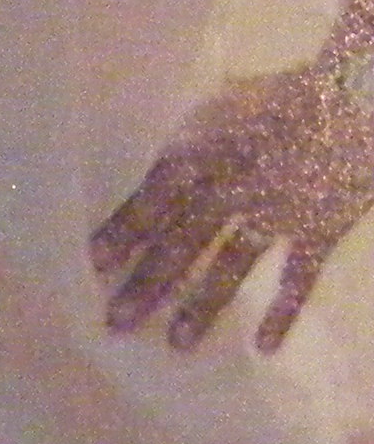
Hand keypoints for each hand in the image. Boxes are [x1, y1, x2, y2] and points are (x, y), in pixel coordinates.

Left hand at [93, 58, 373, 352]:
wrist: (358, 97)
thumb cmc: (286, 96)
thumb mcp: (222, 103)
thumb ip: (189, 138)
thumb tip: (161, 160)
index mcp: (202, 151)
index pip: (152, 198)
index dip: (122, 232)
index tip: (95, 264)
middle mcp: (231, 186)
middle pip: (180, 241)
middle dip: (148, 284)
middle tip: (117, 321)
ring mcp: (276, 211)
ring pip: (231, 265)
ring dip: (202, 306)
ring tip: (176, 344)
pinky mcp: (319, 228)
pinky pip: (299, 277)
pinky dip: (283, 312)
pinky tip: (264, 346)